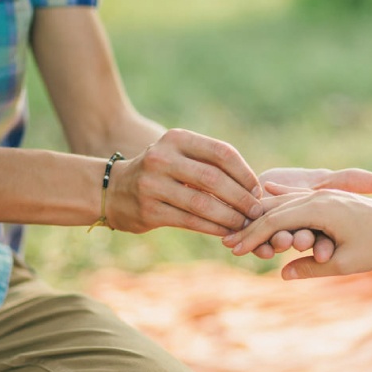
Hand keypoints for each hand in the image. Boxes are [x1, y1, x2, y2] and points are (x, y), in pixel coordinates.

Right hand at [106, 128, 262, 234]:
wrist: (113, 191)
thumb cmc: (162, 173)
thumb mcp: (181, 156)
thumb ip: (211, 164)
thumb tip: (255, 187)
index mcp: (177, 139)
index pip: (222, 153)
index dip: (245, 173)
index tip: (258, 190)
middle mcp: (162, 158)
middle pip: (214, 179)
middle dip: (241, 198)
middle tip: (257, 211)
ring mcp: (152, 184)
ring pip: (203, 203)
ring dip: (230, 217)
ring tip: (245, 224)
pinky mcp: (149, 210)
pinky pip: (190, 221)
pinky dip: (213, 228)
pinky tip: (227, 232)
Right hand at [223, 190, 371, 278]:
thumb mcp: (344, 263)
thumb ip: (312, 268)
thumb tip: (282, 274)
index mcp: (320, 209)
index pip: (276, 220)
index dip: (253, 236)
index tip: (234, 249)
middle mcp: (318, 197)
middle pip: (274, 209)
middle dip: (250, 226)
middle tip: (227, 242)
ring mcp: (322, 195)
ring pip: (283, 203)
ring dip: (261, 219)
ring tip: (240, 234)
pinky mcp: (326, 199)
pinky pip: (296, 202)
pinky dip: (277, 211)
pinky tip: (262, 218)